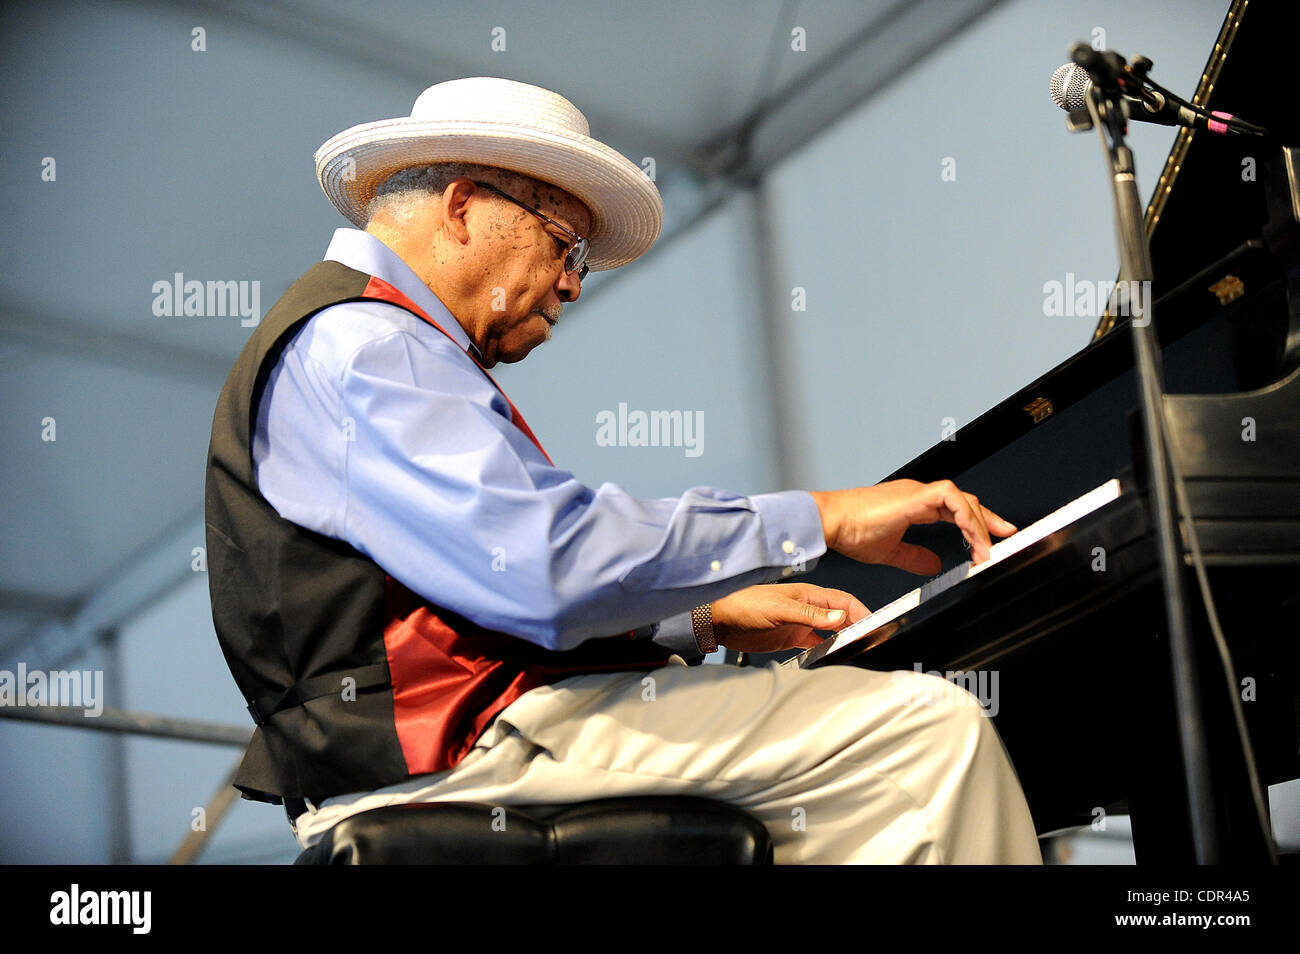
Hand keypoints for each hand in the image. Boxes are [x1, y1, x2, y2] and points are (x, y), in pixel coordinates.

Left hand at [709, 582, 869, 653]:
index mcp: (808, 595)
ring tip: (856, 649)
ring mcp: (800, 622)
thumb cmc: (745, 605)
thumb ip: (810, 615)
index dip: (861, 612)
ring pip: (830, 630)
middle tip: (869, 642)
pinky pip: (815, 642)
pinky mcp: (790, 636)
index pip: (843, 602)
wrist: (720, 619)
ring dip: (843, 638)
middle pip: (840, 616)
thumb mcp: (780, 609)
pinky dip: (825, 648)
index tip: (875, 625)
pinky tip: (832, 655)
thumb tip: (839, 617)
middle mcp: (807, 608)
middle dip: (856, 626)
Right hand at [807, 479, 1016, 574]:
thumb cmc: (851, 532)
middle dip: (988, 523)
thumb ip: (914, 557)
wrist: (832, 521)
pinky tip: (970, 539)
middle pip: (965, 502)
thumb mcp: (890, 551)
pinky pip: (952, 499)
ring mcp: (918, 492)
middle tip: (1002, 543)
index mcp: (914, 504)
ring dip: (978, 525)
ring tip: (984, 551)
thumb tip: (935, 565)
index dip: (976, 524)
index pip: (955, 509)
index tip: (991, 542)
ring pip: (963, 499)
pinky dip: (965, 519)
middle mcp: (919, 494)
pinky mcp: (916, 496)